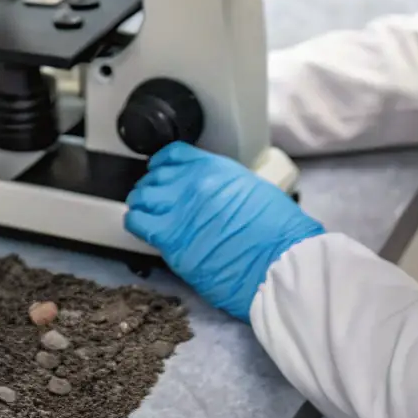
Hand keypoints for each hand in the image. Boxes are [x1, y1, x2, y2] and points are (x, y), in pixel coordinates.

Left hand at [125, 141, 324, 320]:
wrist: (282, 263)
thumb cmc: (281, 233)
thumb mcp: (255, 190)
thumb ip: (226, 186)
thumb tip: (214, 194)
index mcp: (214, 168)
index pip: (173, 155)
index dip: (163, 165)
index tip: (161, 173)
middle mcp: (192, 183)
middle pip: (154, 177)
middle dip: (152, 187)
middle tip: (156, 200)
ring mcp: (179, 210)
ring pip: (141, 197)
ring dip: (142, 204)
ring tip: (148, 214)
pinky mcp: (172, 240)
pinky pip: (138, 223)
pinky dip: (136, 223)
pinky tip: (143, 228)